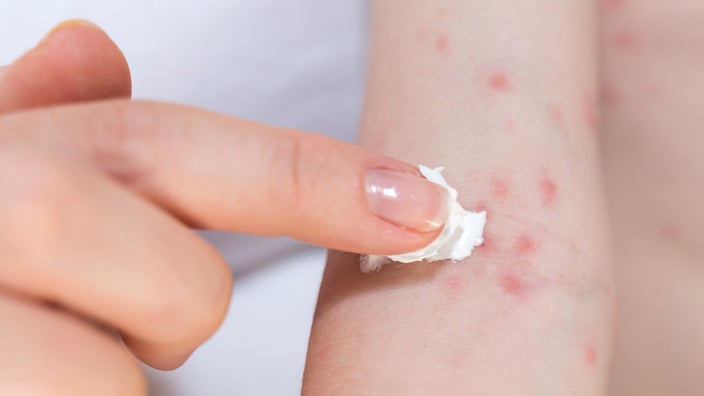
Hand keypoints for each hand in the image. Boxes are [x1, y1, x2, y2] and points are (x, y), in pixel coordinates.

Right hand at [0, 21, 447, 394]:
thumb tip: (95, 45)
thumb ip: (50, 114)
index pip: (179, 148)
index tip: (424, 208)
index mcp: (15, 151)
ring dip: (114, 370)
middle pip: (184, 284)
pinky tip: (39, 375)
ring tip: (53, 352)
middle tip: (126, 320)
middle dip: (180, 313)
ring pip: (119, 375)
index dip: (315, 182)